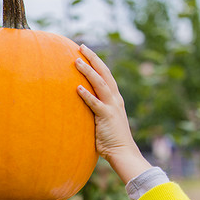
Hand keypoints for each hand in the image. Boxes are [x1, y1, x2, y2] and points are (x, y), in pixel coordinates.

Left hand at [76, 45, 151, 183]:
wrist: (122, 152)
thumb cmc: (109, 139)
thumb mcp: (101, 121)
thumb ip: (93, 111)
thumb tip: (78, 105)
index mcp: (114, 98)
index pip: (105, 75)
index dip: (96, 62)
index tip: (85, 51)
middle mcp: (115, 99)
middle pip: (104, 73)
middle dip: (93, 59)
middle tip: (81, 46)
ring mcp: (112, 107)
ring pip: (100, 84)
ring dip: (88, 72)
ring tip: (76, 62)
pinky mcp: (107, 117)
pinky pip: (95, 104)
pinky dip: (87, 95)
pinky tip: (77, 88)